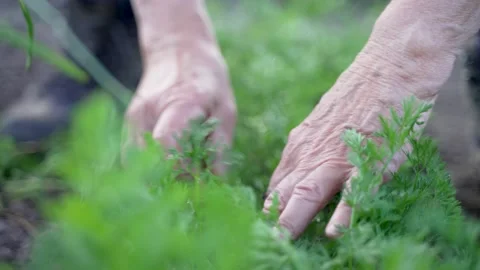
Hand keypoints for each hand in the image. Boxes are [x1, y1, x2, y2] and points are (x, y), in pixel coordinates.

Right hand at [125, 46, 236, 174]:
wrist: (176, 50)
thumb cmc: (207, 79)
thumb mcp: (225, 107)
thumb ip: (220, 143)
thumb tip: (217, 178)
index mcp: (176, 103)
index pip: (166, 143)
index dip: (181, 167)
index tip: (199, 178)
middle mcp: (147, 113)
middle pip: (149, 160)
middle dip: (172, 178)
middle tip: (194, 182)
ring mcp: (133, 120)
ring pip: (137, 164)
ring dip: (160, 176)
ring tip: (182, 175)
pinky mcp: (128, 126)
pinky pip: (133, 158)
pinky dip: (150, 169)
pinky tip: (169, 168)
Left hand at [262, 51, 435, 239]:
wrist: (388, 69)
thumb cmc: (356, 98)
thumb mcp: (321, 123)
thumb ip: (308, 148)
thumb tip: (296, 174)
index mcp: (299, 146)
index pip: (277, 185)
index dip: (270, 208)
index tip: (264, 226)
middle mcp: (310, 154)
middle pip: (283, 193)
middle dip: (271, 220)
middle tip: (262, 242)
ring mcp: (337, 157)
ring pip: (307, 195)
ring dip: (292, 221)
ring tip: (281, 243)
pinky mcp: (368, 159)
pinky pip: (353, 192)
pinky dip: (342, 214)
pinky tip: (333, 233)